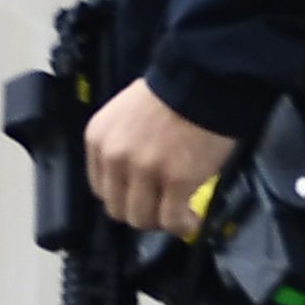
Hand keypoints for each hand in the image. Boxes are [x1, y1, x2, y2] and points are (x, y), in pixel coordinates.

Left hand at [84, 81, 237, 236]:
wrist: (205, 79)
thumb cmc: (171, 92)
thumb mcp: (127, 113)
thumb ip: (122, 144)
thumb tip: (133, 177)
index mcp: (99, 140)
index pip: (100, 188)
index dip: (124, 197)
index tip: (143, 196)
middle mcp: (115, 158)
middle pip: (118, 209)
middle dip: (142, 212)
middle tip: (164, 207)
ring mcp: (145, 171)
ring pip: (143, 219)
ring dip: (162, 221)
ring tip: (181, 214)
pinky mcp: (176, 182)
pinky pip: (172, 220)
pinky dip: (183, 225)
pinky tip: (193, 220)